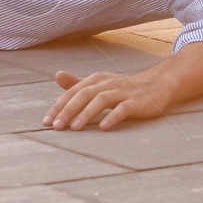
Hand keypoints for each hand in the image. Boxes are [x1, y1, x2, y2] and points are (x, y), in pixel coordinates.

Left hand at [43, 69, 174, 130]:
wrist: (156, 84)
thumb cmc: (122, 88)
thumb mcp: (99, 84)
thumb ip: (77, 83)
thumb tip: (57, 75)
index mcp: (95, 79)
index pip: (72, 92)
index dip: (59, 106)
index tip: (47, 121)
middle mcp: (107, 83)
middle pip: (83, 95)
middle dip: (68, 110)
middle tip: (56, 127)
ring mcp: (122, 92)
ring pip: (101, 100)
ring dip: (86, 114)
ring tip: (74, 128)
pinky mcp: (136, 102)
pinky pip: (123, 109)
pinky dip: (112, 117)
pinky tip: (103, 127)